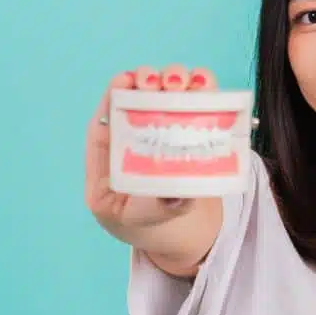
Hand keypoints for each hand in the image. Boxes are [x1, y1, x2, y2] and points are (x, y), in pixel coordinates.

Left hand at [84, 64, 217, 232]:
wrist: (179, 236)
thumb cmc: (145, 225)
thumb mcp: (138, 218)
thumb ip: (155, 205)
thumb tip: (176, 195)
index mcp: (113, 151)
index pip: (110, 113)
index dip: (116, 93)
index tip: (126, 80)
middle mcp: (139, 132)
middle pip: (140, 94)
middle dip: (148, 81)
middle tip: (158, 84)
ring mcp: (169, 127)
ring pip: (169, 90)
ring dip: (175, 78)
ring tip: (183, 83)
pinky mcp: (197, 128)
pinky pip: (199, 101)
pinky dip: (203, 88)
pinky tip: (205, 85)